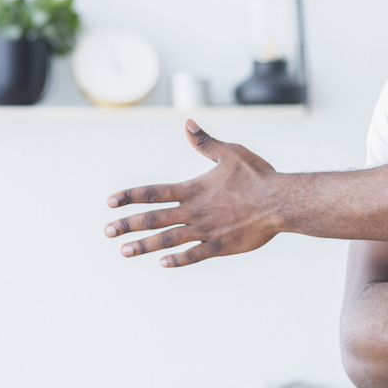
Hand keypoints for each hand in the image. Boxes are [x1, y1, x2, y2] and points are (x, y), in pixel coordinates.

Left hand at [104, 120, 282, 266]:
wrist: (279, 201)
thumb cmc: (257, 174)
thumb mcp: (230, 152)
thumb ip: (205, 142)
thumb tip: (188, 123)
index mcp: (193, 189)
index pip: (153, 193)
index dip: (130, 196)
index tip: (110, 202)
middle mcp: (194, 211)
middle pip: (153, 219)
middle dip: (127, 225)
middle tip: (108, 232)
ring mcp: (205, 231)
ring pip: (167, 240)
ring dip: (144, 246)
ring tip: (124, 251)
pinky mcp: (219, 246)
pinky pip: (193, 256)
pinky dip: (177, 260)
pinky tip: (162, 264)